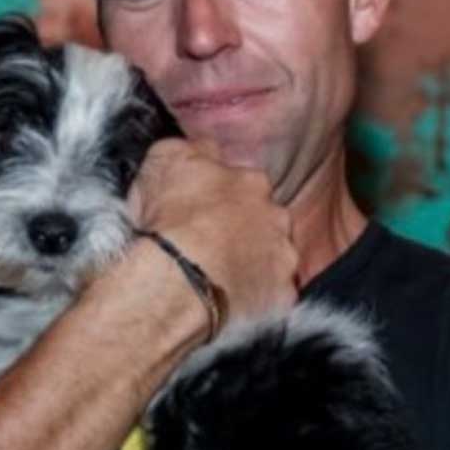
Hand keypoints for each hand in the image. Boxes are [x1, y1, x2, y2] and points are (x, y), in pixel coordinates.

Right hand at [127, 138, 297, 321]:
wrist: (177, 278)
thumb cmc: (169, 217)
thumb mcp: (165, 158)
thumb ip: (191, 149)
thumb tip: (202, 149)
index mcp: (251, 183)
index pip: (245, 183)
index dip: (222, 197)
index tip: (203, 210)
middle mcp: (277, 217)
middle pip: (266, 220)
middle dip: (245, 230)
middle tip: (211, 245)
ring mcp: (283, 259)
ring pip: (273, 259)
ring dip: (252, 265)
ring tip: (216, 277)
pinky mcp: (281, 297)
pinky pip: (271, 297)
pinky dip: (254, 299)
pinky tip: (227, 301)